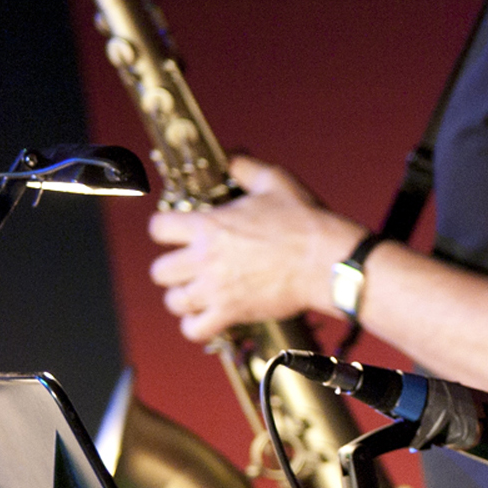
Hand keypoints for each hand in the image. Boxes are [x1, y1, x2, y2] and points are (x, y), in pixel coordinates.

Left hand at [147, 155, 356, 342]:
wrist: (328, 261)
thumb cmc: (305, 222)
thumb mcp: (275, 183)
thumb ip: (245, 168)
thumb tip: (231, 157)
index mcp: (209, 225)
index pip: (158, 229)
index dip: (165, 230)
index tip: (177, 234)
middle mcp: (205, 258)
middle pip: (159, 271)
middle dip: (172, 269)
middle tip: (189, 266)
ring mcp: (216, 289)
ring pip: (174, 301)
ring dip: (183, 297)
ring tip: (198, 293)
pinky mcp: (231, 313)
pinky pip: (195, 330)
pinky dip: (197, 326)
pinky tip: (208, 316)